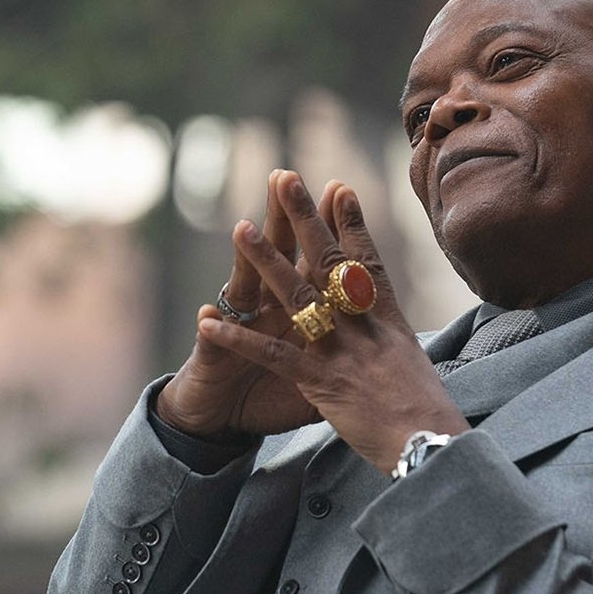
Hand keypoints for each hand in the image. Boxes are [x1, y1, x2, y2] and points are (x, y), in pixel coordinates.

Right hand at [155, 173, 342, 439]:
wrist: (220, 415)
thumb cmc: (269, 394)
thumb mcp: (318, 378)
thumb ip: (344, 355)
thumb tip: (386, 346)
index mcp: (297, 307)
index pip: (316, 259)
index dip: (329, 228)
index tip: (341, 189)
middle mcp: (266, 307)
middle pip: (280, 256)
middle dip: (286, 220)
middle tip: (286, 178)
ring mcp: (239, 327)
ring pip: (243, 286)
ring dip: (245, 262)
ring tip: (242, 230)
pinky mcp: (214, 355)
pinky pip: (214, 344)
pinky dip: (214, 333)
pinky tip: (206, 316)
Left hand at [197, 171, 469, 470]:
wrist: (433, 450)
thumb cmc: (430, 420)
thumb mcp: (416, 372)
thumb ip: (397, 349)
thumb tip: (397, 341)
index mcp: (390, 324)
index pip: (368, 263)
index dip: (352, 223)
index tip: (337, 185)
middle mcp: (367, 329)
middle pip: (333, 263)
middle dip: (307, 219)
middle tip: (284, 178)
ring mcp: (345, 352)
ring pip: (300, 297)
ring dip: (268, 262)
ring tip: (241, 229)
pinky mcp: (322, 384)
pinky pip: (274, 356)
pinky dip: (240, 339)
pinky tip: (210, 323)